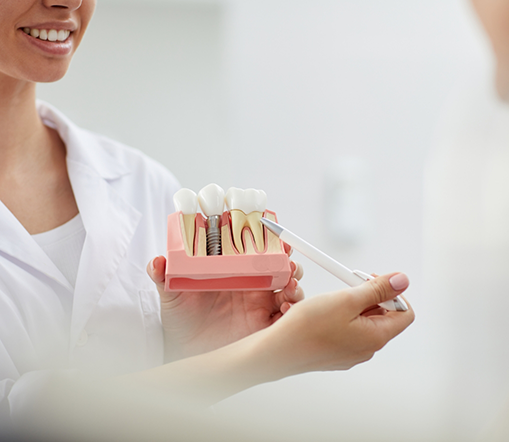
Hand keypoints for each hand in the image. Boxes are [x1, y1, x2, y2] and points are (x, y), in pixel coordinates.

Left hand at [147, 254, 303, 361]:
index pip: (257, 249)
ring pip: (288, 286)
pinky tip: (286, 306)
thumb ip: (163, 276)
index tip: (274, 232)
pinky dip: (293, 309)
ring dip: (294, 281)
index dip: (268, 239)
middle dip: (289, 259)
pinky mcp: (266, 325)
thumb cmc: (181, 318)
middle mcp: (252, 285)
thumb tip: (156, 261)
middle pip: (280, 265)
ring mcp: (261, 304)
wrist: (185, 351)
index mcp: (235, 271)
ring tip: (290, 283)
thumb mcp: (171, 294)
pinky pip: (287, 315)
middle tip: (287, 258)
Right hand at [262, 273, 413, 374]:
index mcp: (376, 337)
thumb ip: (377, 289)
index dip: (393, 293)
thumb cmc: (308, 327)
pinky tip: (324, 311)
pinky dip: (342, 316)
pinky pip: (348, 331)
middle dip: (371, 296)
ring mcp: (350, 353)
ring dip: (355, 305)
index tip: (373, 281)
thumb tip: (402, 281)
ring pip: (364, 322)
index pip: (404, 313)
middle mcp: (367, 349)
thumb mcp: (347, 299)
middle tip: (350, 284)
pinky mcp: (336, 353)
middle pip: (384, 316)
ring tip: (334, 297)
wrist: (278, 350)